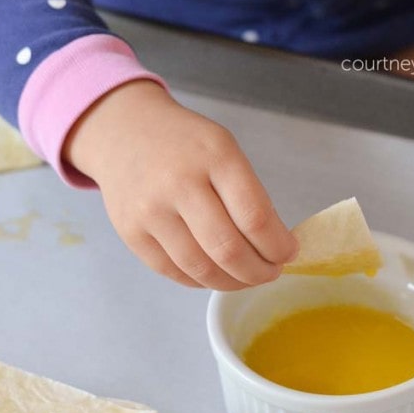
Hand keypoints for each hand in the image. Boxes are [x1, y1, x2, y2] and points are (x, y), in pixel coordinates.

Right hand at [62, 80, 297, 288]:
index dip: (278, 245)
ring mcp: (151, 211)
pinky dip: (202, 281)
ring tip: (247, 277)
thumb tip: (275, 245)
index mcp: (214, 156)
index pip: (255, 217)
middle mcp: (180, 184)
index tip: (289, 252)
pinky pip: (174, 273)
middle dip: (260, 272)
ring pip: (202, 270)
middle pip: (229, 250)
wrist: (125, 130)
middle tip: (272, 271)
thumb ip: (248, 193)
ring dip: (233, 282)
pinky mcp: (131, 233)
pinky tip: (216, 273)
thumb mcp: (223, 148)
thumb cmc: (184, 142)